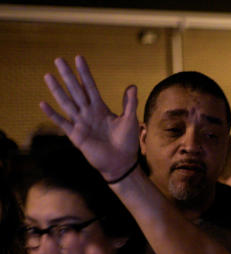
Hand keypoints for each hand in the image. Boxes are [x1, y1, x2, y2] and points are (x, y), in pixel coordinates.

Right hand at [40, 56, 139, 181]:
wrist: (122, 163)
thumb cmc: (127, 143)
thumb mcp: (130, 120)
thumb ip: (129, 103)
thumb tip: (132, 86)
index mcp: (100, 108)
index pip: (90, 87)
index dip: (85, 73)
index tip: (78, 58)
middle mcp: (88, 113)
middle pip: (76, 90)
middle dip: (68, 76)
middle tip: (58, 59)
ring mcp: (80, 123)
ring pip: (66, 103)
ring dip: (57, 90)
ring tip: (48, 75)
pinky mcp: (76, 135)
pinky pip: (62, 123)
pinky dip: (53, 114)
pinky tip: (43, 104)